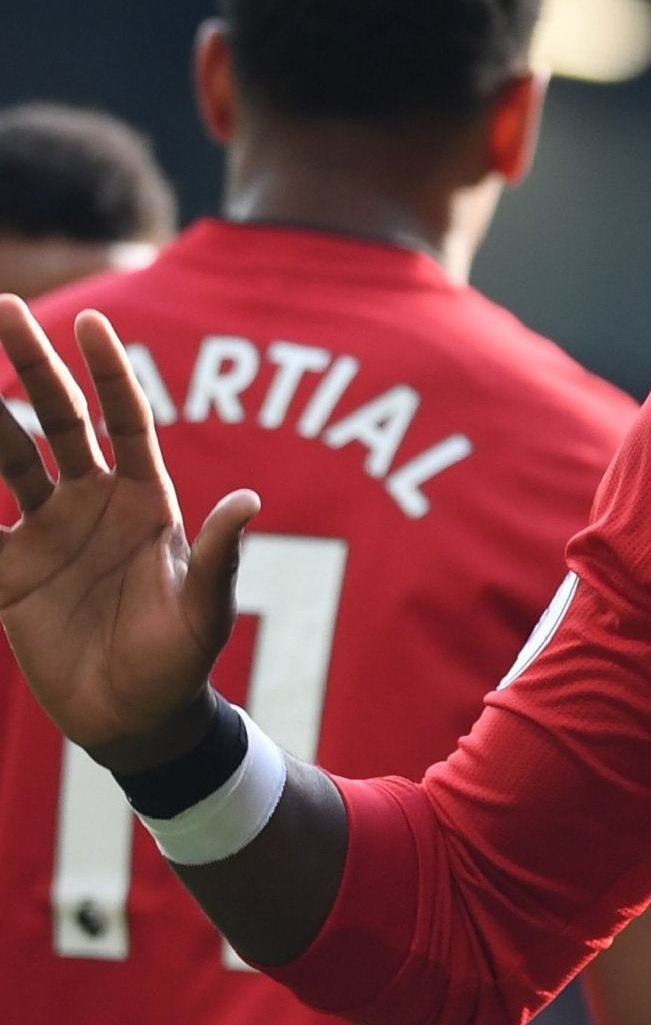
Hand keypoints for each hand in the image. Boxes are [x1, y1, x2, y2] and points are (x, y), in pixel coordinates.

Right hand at [0, 297, 257, 770]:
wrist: (137, 718)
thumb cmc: (182, 658)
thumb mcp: (206, 608)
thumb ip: (219, 555)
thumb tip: (252, 501)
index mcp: (144, 499)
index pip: (123, 419)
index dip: (108, 372)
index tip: (91, 321)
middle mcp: (90, 503)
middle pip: (55, 420)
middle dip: (32, 364)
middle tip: (3, 306)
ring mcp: (44, 533)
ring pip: (4, 460)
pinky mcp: (7, 573)